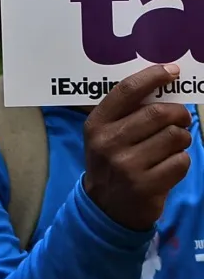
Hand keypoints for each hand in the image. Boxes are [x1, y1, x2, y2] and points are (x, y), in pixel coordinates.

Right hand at [83, 63, 192, 230]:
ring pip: (175, 137)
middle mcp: (108, 142)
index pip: (127, 91)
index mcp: (97, 124)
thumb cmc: (112, 162)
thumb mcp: (106, 136)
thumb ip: (127, 114)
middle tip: (182, 119)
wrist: (106, 207)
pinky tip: (169, 166)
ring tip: (172, 146)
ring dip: (182, 140)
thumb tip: (163, 87)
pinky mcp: (146, 185)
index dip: (152, 77)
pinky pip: (181, 162)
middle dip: (179, 114)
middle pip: (159, 113)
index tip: (172, 71)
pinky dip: (182, 161)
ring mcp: (127, 165)